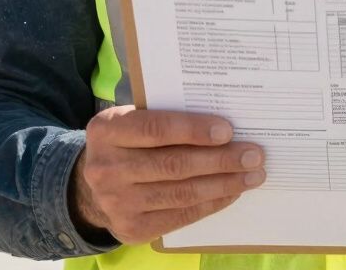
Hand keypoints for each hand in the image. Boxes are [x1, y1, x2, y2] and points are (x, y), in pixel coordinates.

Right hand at [69, 106, 264, 244]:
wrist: (91, 186)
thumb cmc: (127, 141)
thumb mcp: (132, 118)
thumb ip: (164, 114)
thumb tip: (222, 122)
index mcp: (107, 130)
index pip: (156, 129)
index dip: (193, 130)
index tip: (228, 130)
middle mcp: (106, 168)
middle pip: (173, 164)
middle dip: (220, 160)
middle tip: (253, 154)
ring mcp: (116, 203)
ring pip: (180, 193)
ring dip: (223, 184)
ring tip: (252, 175)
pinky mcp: (131, 230)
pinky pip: (179, 216)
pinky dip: (210, 203)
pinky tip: (231, 192)